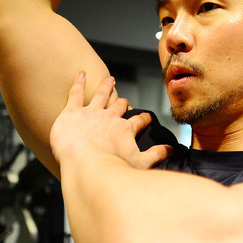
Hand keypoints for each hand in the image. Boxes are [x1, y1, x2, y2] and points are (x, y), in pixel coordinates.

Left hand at [50, 73, 171, 169]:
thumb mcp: (140, 164)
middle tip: (125, 101)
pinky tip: (80, 74)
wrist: (85, 165)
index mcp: (125, 130)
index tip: (147, 117)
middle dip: (123, 103)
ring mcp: (91, 113)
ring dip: (106, 87)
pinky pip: (76, 93)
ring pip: (100, 95)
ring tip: (109, 80)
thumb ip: (156, 155)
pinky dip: (78, 82)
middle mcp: (110, 117)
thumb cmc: (111, 168)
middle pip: (118, 106)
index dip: (144, 119)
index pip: (138, 121)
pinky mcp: (72, 112)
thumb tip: (170, 149)